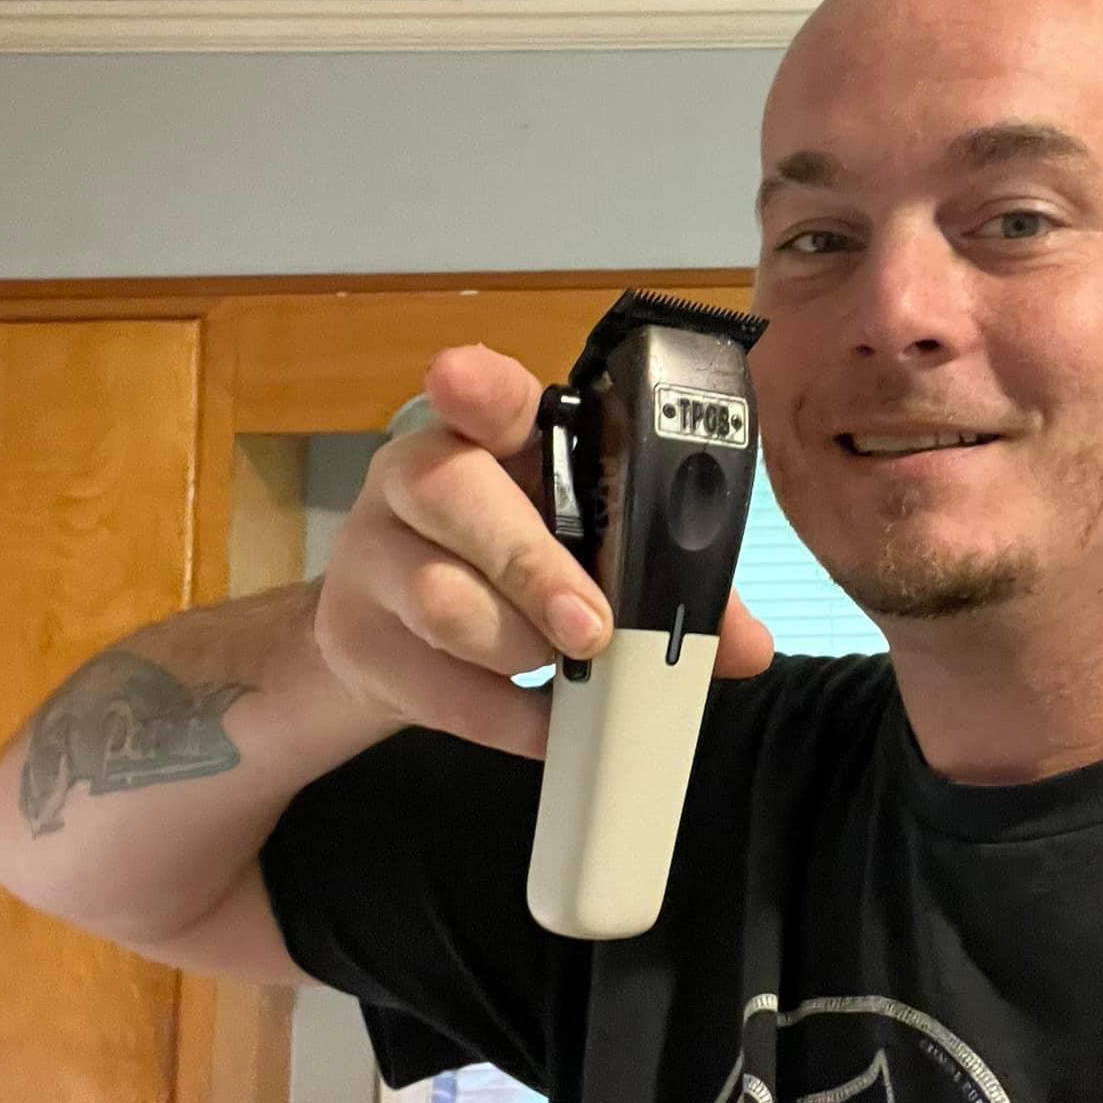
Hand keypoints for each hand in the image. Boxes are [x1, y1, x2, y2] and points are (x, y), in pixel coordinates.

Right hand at [314, 344, 772, 757]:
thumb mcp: (583, 549)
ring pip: (444, 600)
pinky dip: (507, 717)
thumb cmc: (507, 569)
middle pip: (452, 496)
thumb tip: (748, 646)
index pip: (483, 394)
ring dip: (522, 647)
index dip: (476, 386)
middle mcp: (416, 478)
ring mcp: (372, 558)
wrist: (393, 637)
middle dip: (532, 566)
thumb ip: (669, 582)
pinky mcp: (355, 641)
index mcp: (487, 436)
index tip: (461, 379)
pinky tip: (544, 723)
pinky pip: (437, 688)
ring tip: (563, 665)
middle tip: (592, 627)